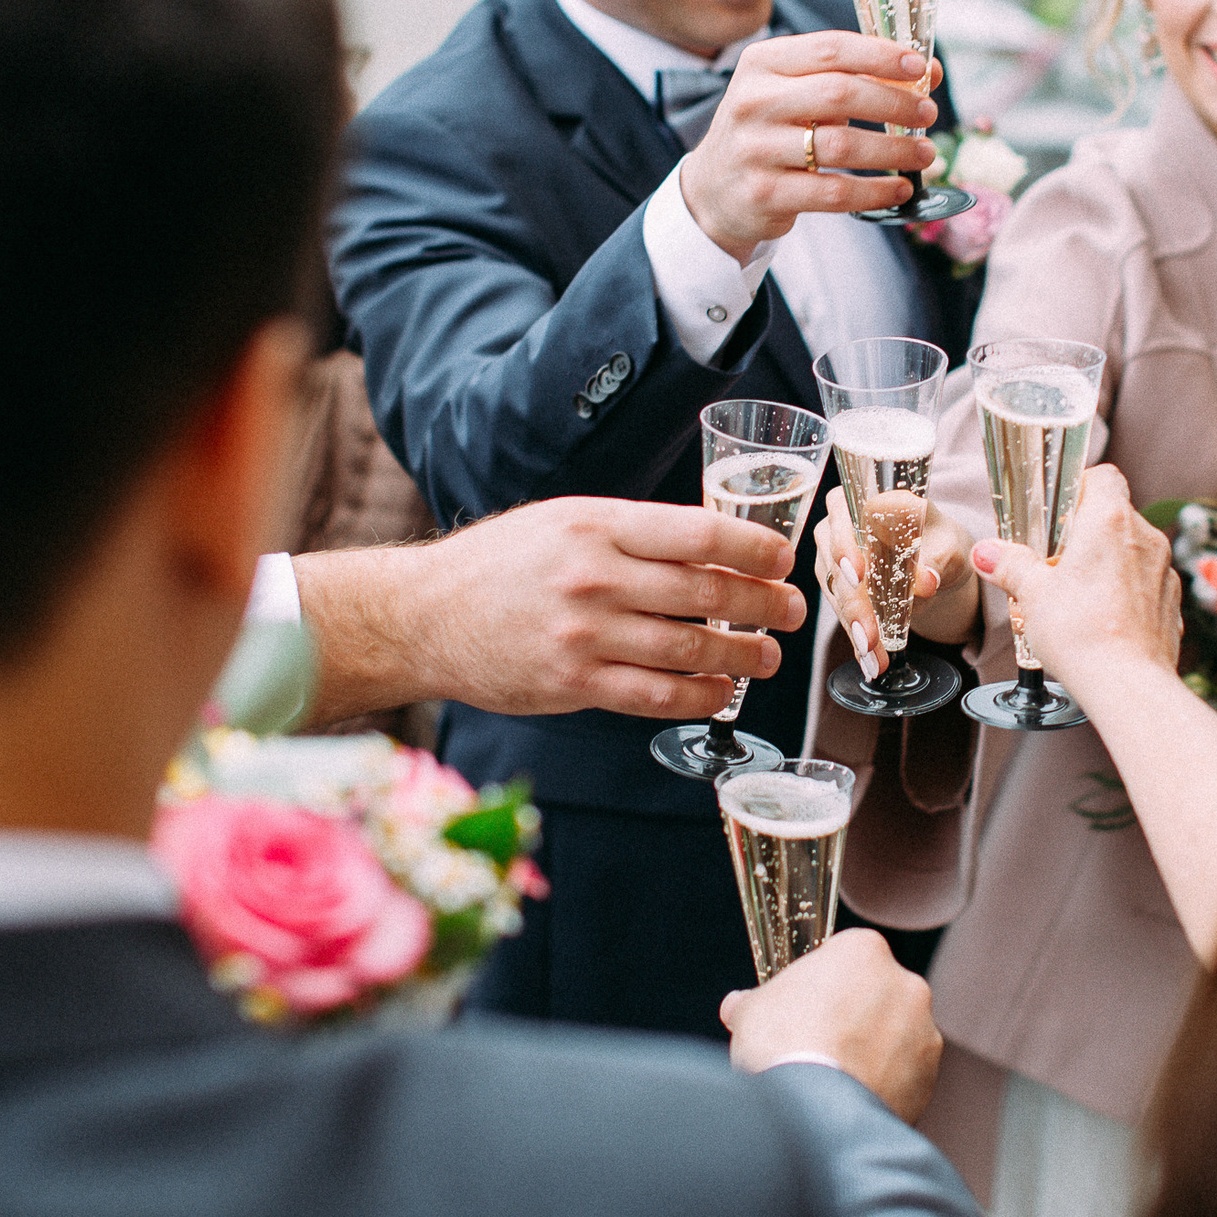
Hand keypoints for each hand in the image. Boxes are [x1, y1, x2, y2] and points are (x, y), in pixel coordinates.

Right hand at [293, 498, 805, 723]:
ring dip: (745, 655)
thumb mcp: (566, 520)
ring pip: (691, 649)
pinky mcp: (574, 684)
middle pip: (708, 593)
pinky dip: (701, 696)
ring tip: (768, 656)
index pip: (700, 532)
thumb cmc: (501, 564)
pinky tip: (722, 691)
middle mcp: (596, 576)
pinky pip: (658, 696)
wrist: (423, 615)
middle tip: (793, 611)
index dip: (755, 549)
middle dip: (765, 605)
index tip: (783, 559)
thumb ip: (634, 532)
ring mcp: (585, 635)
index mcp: (599, 524)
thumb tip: (713, 546)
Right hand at [678, 32, 943, 261]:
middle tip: (928, 113)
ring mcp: (755, 149)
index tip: (920, 66)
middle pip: (840, 94)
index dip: (881, 55)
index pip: (830, 49)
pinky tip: (899, 188)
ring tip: (925, 153)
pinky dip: (876, 192)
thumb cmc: (770, 129)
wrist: (714, 187)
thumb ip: (850, 76)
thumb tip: (928, 72)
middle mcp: (753, 101)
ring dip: (894, 150)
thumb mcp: (794, 91)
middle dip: (895, 103)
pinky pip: (834, 192)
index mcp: (762, 63)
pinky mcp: (765, 194)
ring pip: (841, 146)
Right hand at [719, 929, 940, 1122]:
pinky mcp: (929, 1077)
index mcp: (864, 950)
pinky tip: (853, 1101)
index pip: (847, 958)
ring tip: (835, 1081)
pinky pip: (905, 1076)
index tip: (808, 1008)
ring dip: (873, 1053)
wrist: (811, 1110)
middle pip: (877, 995)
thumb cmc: (781, 1045)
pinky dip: (885, 1086)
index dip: (824, 984)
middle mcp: (905, 984)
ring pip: (896, 1037)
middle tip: (821, 1046)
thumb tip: (736, 1006)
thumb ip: (752, 1002)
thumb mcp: (751, 1011)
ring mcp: (923, 1032)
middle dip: (855, 1017)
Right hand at [812, 496, 977, 677]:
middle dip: (854, 602)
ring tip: (875, 656)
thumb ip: (936, 559)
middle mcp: (840, 525)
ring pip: (837, 594)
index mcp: (865, 497)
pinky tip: (872, 662)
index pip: (840, 511)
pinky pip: (844, 614)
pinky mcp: (840, 589)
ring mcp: (835, 559)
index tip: (858, 574)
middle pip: (834, 561)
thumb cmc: (942, 540)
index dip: (844, 542)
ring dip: (855, 627)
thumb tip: (925, 581)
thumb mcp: (949, 545)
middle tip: (870, 635)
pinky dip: (859, 639)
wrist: (940, 562)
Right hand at [967, 464, 1180, 687]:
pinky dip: (1126, 591)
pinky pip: (1146, 584)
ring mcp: (1164, 571)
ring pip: (1133, 551)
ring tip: (1077, 594)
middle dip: (1086, 532)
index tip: (1059, 507)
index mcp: (1110, 521)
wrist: (1126, 684)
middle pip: (1116, 515)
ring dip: (1108, 562)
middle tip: (1056, 559)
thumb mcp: (1032, 594)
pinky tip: (1103, 618)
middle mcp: (1145, 538)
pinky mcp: (1171, 603)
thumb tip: (987, 552)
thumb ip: (1010, 565)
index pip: (1104, 476)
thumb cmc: (1081, 633)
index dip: (1080, 485)